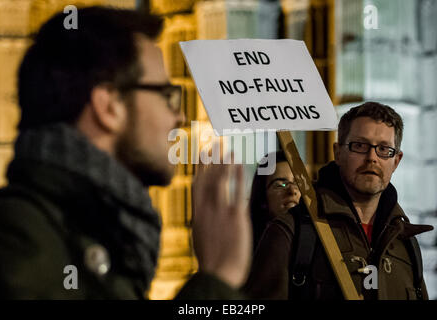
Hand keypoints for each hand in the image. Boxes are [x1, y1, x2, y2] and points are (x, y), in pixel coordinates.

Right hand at [191, 155, 251, 288]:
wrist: (218, 275)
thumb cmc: (211, 261)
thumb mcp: (200, 238)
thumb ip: (203, 222)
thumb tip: (203, 214)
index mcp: (197, 215)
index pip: (197, 185)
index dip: (200, 169)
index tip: (202, 155)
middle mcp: (207, 209)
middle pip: (208, 178)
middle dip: (211, 160)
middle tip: (214, 144)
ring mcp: (221, 211)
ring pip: (221, 181)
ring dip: (224, 163)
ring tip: (228, 149)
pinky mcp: (236, 216)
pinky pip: (237, 191)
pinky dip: (238, 176)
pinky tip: (239, 165)